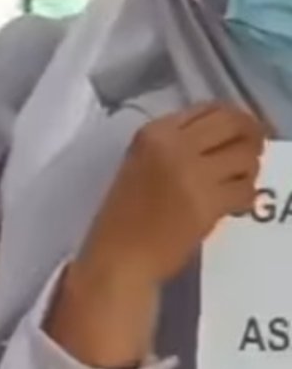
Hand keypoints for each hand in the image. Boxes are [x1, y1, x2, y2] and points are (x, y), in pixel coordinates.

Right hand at [50, 103, 265, 368]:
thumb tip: (215, 141)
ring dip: (249, 168)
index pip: (209, 108)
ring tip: (239, 182)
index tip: (235, 133)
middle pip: (234, 123)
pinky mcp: (209, 203)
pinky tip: (235, 205)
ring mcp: (194, 173)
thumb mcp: (136, 165)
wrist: (118, 260)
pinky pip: (245, 190)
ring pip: (246, 155)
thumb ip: (170, 146)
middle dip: (250, 135)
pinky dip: (245, 197)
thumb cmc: (120, 219)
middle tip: (251, 151)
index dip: (231, 118)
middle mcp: (176, 146)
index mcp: (153, 133)